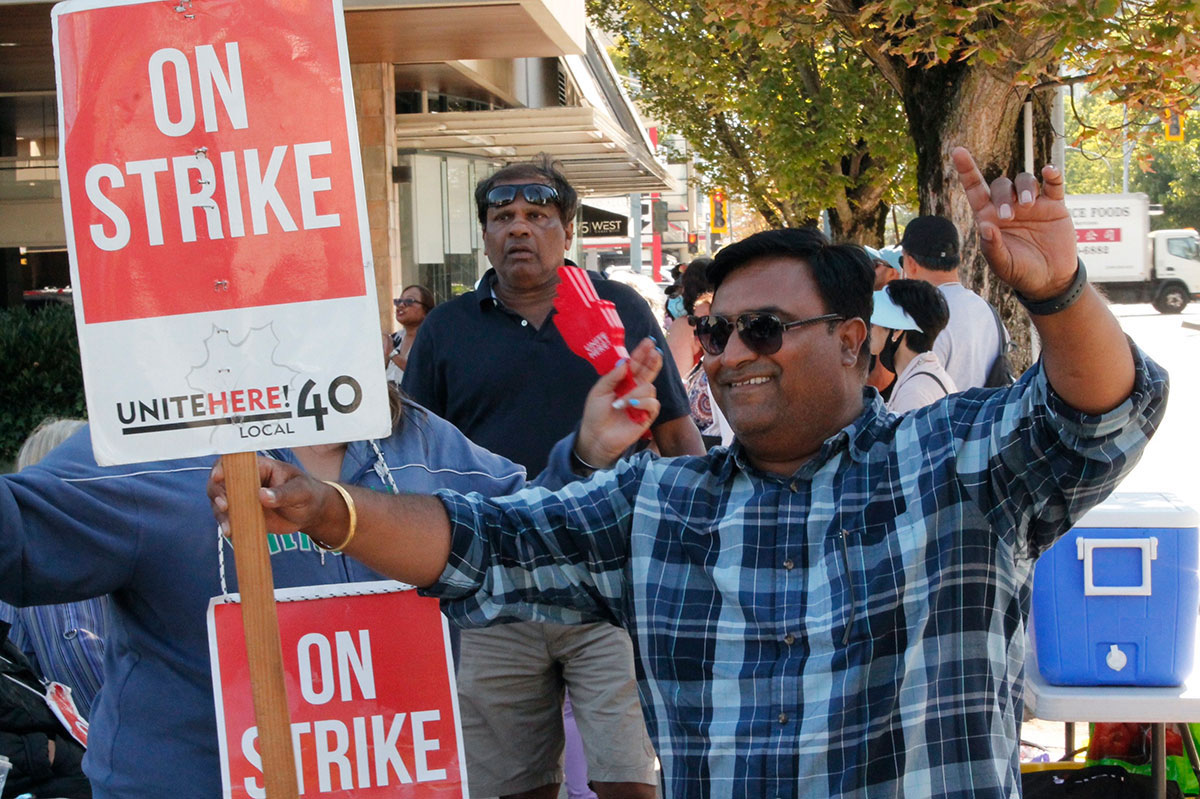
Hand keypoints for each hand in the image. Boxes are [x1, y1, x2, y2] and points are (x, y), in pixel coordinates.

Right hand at [208, 456, 341, 539]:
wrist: (310, 513)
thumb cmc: (307, 494)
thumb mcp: (301, 491)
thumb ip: (283, 493)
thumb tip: (262, 495)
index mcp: (260, 467)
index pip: (236, 462)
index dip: (223, 467)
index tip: (218, 477)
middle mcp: (246, 481)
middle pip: (220, 483)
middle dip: (217, 493)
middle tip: (224, 506)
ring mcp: (242, 498)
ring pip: (220, 503)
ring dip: (221, 514)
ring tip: (228, 528)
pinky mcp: (243, 515)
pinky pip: (229, 519)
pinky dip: (227, 526)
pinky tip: (231, 533)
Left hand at [575, 337, 662, 466]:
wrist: (596, 436)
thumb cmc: (595, 413)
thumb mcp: (598, 391)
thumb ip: (612, 377)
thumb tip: (625, 362)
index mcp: (624, 381)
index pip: (636, 364)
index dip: (642, 353)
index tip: (649, 342)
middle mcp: (635, 389)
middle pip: (649, 372)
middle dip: (653, 361)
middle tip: (655, 351)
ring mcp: (642, 402)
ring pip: (650, 388)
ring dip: (636, 393)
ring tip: (620, 403)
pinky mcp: (647, 416)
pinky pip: (653, 404)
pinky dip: (642, 403)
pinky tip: (631, 406)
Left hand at [952, 146, 1077, 299]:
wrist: (1051, 280)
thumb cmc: (1020, 272)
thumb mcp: (1003, 265)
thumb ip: (993, 248)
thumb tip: (985, 226)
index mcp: (991, 218)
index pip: (976, 189)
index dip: (967, 170)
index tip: (958, 152)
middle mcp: (1009, 207)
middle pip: (1002, 185)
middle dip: (1003, 196)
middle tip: (1009, 216)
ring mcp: (1032, 204)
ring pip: (1025, 180)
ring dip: (1025, 188)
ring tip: (1028, 205)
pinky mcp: (1054, 205)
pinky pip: (1053, 183)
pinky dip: (1052, 174)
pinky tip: (1050, 172)